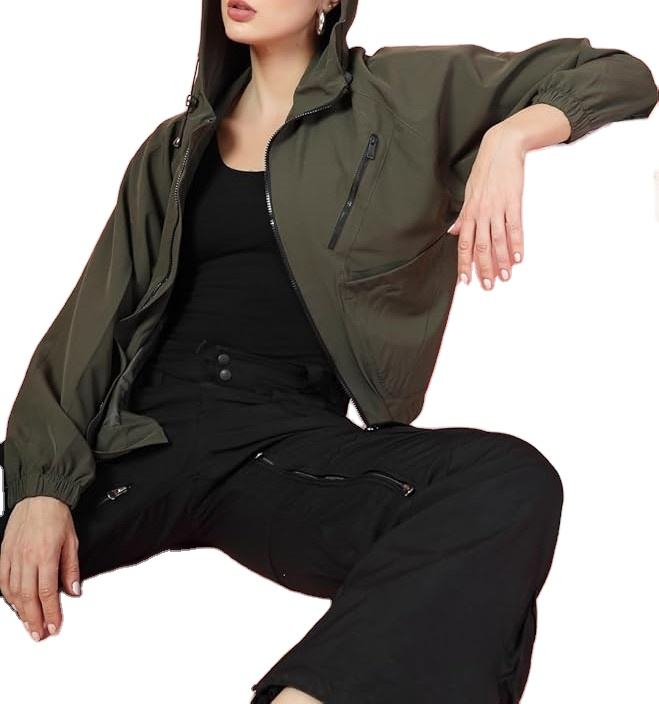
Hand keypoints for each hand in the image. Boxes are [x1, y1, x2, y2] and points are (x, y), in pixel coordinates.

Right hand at [0, 496, 80, 640]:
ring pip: (14, 592)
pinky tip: (14, 605)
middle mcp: (27, 558)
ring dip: (21, 612)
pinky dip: (8, 596)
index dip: (51, 613)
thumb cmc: (56, 515)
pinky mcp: (4, 554)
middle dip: (34, 619)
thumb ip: (71, 567)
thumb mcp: (72, 541)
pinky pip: (2, 581)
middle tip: (39, 634)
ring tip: (28, 625)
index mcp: (46, 555)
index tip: (54, 626)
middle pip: (29, 597)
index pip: (48, 592)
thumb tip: (74, 589)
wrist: (40, 496)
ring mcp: (12, 557)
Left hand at [447, 123, 526, 289]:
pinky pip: (514, 227)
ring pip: (497, 240)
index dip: (464, 263)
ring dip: (501, 261)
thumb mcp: (469, 193)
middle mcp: (481, 212)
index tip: (465, 281)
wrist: (502, 147)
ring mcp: (497, 208)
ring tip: (505, 277)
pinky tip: (519, 257)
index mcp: (470, 212)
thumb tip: (453, 232)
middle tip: (488, 286)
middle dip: (484, 268)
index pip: (464, 244)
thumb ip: (463, 215)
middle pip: (480, 247)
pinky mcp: (513, 201)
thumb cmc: (485, 171)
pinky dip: (517, 243)